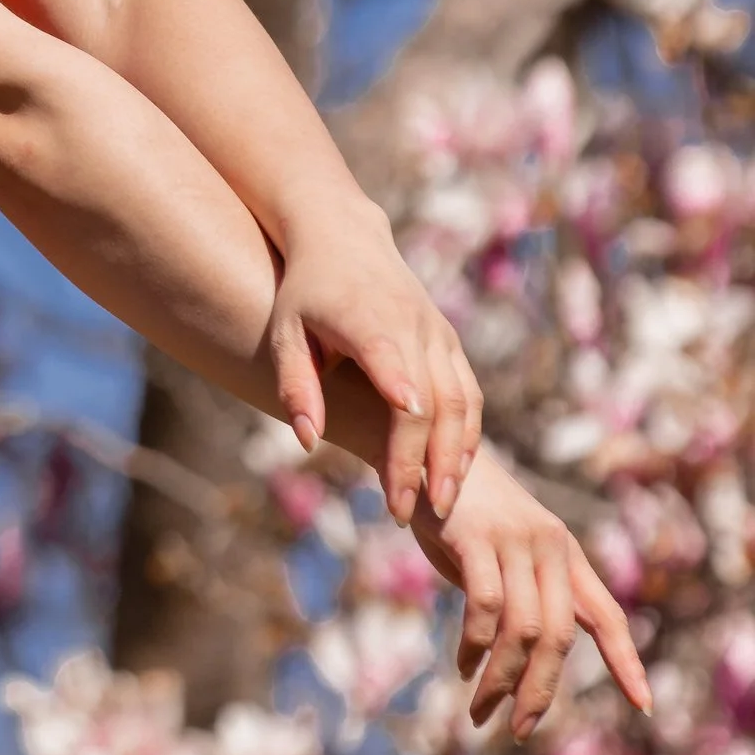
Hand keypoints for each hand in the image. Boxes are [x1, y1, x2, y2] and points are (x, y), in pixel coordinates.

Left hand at [269, 197, 484, 527]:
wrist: (345, 240)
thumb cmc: (305, 293)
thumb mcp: (285, 334)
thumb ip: (296, 386)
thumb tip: (308, 442)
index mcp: (373, 326)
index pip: (401, 391)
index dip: (406, 441)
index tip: (402, 487)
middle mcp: (415, 329)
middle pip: (436, 406)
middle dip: (428, 465)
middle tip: (417, 513)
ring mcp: (438, 334)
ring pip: (462, 402)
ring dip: (456, 456)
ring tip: (443, 504)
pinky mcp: (449, 342)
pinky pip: (469, 393)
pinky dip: (467, 434)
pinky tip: (456, 471)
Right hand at [412, 448, 651, 738]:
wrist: (424, 447)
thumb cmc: (461, 512)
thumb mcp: (504, 554)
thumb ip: (522, 595)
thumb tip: (525, 657)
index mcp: (565, 554)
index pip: (607, 614)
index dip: (627, 661)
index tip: (644, 705)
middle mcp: (550, 547)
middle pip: (561, 635)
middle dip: (541, 690)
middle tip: (519, 728)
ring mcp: (514, 540)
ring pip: (523, 629)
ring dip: (501, 679)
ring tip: (481, 709)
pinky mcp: (475, 537)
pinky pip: (484, 605)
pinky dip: (474, 645)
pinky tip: (463, 664)